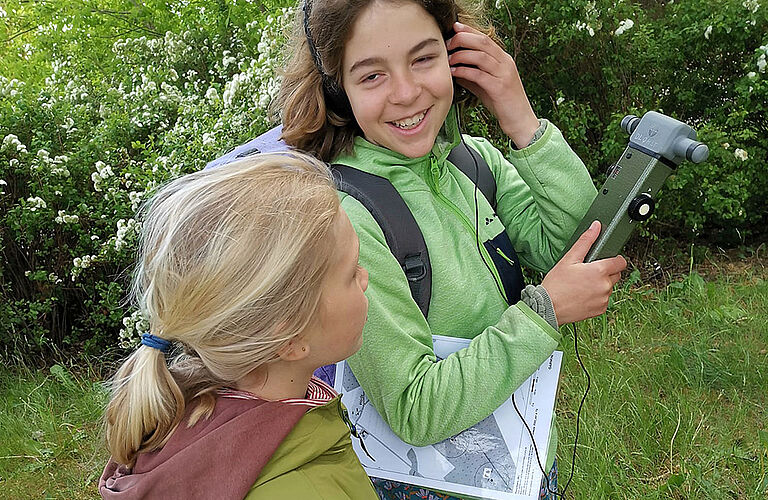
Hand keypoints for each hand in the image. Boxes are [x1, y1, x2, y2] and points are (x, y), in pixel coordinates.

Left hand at [446, 22, 538, 146]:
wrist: (520, 120)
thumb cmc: (503, 104)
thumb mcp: (486, 86)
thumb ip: (472, 75)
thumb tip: (455, 67)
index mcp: (504, 60)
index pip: (485, 38)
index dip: (470, 31)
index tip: (455, 27)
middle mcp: (506, 63)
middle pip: (483, 42)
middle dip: (463, 39)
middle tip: (448, 43)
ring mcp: (504, 74)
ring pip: (481, 56)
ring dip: (461, 55)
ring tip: (449, 58)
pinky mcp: (500, 88)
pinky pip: (479, 75)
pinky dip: (464, 71)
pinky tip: (454, 72)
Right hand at [541, 221, 626, 324]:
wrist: (548, 308)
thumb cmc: (556, 284)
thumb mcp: (569, 259)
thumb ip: (585, 241)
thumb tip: (596, 226)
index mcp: (600, 271)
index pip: (620, 262)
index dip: (614, 259)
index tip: (605, 260)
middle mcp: (605, 286)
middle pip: (616, 275)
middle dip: (606, 272)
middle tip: (588, 273)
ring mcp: (604, 299)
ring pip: (609, 287)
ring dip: (601, 285)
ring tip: (582, 285)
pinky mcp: (600, 310)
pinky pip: (604, 300)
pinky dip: (597, 297)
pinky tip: (582, 295)